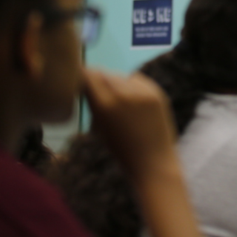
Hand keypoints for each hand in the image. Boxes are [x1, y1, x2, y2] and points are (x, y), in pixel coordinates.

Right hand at [82, 68, 177, 182]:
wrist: (153, 162)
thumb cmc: (121, 150)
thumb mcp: (100, 128)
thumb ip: (94, 104)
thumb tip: (88, 83)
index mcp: (105, 105)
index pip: (89, 76)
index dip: (82, 78)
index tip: (79, 83)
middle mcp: (123, 94)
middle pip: (104, 74)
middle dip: (97, 80)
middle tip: (97, 92)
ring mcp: (143, 91)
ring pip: (120, 76)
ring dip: (114, 83)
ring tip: (116, 99)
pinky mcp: (157, 91)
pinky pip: (136, 80)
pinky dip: (130, 85)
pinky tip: (131, 99)